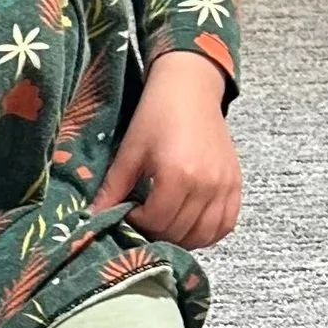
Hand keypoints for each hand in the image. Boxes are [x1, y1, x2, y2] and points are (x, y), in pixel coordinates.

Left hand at [96, 50, 240, 246]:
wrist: (190, 90)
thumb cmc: (156, 116)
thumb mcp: (130, 151)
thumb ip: (114, 189)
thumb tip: (92, 217)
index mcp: (178, 175)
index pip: (156, 221)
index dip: (137, 222)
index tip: (128, 211)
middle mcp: (206, 185)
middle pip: (179, 231)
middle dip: (156, 231)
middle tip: (143, 218)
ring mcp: (224, 186)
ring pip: (203, 235)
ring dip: (180, 238)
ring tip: (164, 223)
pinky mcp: (236, 184)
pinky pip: (226, 224)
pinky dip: (207, 233)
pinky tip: (189, 226)